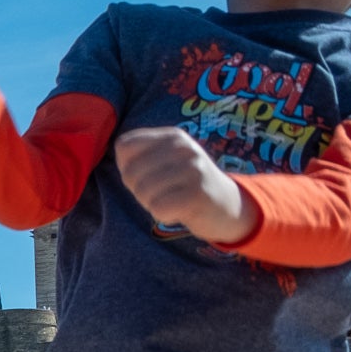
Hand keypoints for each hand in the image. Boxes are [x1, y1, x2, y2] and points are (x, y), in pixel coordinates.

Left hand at [113, 128, 259, 244]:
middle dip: (138, 190)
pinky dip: (163, 215)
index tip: (147, 175)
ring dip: (151, 204)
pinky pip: (158, 208)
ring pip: (143, 191)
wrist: (228, 206)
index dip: (126, 166)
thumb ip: (140, 156)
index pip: (124, 145)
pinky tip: (180, 211)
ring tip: (173, 200)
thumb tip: (122, 163)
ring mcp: (192, 170)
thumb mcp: (167, 161)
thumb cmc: (186, 185)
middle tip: (163, 193)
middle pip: (130, 172)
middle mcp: (183, 148)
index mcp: (172, 136)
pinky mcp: (197, 195)